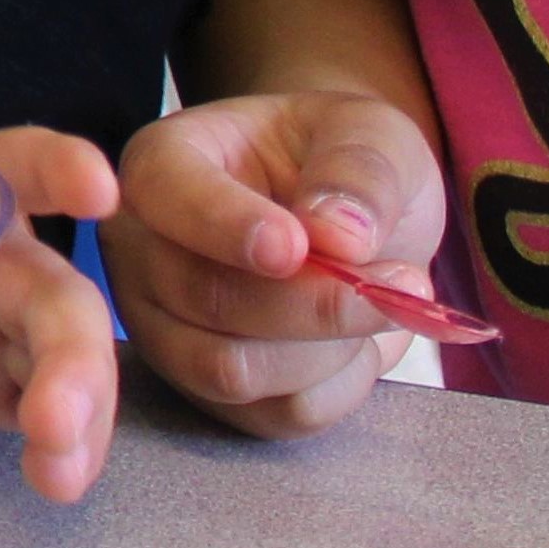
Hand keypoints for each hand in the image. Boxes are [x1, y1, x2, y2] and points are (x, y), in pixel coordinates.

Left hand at [0, 101, 120, 503]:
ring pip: (59, 356)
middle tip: (56, 422)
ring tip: (58, 478)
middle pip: (52, 290)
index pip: (14, 160)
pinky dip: (53, 437)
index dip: (56, 167)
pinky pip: (34, 398)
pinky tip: (47, 476)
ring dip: (75, 413)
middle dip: (70, 355)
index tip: (96, 187)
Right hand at [104, 89, 445, 438]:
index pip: (166, 193)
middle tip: (404, 283)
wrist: (350, 219)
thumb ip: (358, 171)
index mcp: (164, 161)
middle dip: (313, 301)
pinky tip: (358, 340)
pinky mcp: (210, 394)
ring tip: (388, 302)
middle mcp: (144, 250)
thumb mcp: (371, 133)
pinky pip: (274, 414)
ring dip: (330, 347)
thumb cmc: (343, 158)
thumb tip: (339, 236)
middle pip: (206, 297)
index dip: (226, 225)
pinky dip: (338, 385)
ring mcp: (166, 329)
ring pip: (234, 369)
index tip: (296, 245)